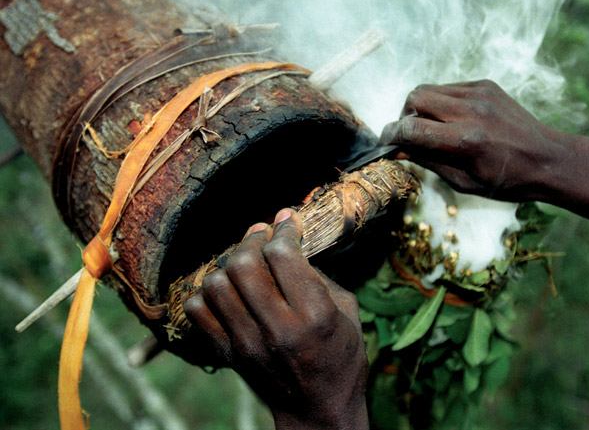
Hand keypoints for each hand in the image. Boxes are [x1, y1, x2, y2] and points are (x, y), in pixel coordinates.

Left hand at [183, 209, 368, 429]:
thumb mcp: (348, 312)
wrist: (319, 411)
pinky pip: (197, 311)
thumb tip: (290, 243)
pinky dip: (206, 294)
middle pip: (243, 264)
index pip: (283, 255)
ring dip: (229, 264)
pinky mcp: (229, 355)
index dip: (283, 229)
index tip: (285, 221)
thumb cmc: (341, 358)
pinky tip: (227, 290)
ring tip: (244, 262)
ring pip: (216, 284)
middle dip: (252, 239)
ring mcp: (248, 344)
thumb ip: (320, 276)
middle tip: (262, 236)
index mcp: (315, 316)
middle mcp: (278, 328)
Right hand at [382, 80, 588, 262]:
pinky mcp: (486, 85)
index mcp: (465, 141)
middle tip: (409, 134)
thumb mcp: (463, 181)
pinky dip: (441, 101)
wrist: (548, 160)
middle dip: (404, 116)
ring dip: (421, 107)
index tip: (386, 141)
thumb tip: (397, 150)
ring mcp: (480, 94)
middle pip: (415, 98)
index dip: (392, 134)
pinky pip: (449, 87)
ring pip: (430, 88)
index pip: (412, 128)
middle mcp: (471, 111)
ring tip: (429, 126)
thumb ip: (427, 161)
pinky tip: (451, 119)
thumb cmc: (506, 180)